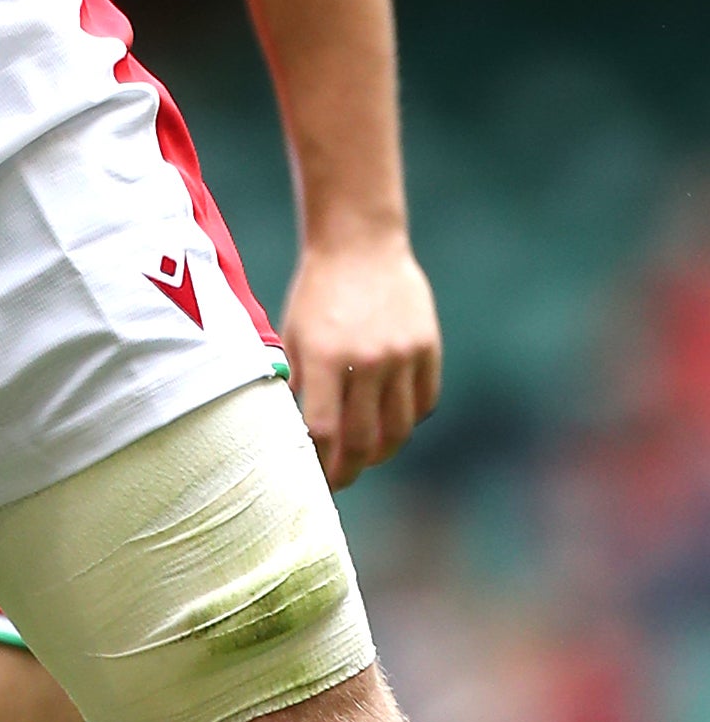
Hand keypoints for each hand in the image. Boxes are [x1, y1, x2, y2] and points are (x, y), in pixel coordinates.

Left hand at [281, 232, 442, 488]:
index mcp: (326, 355)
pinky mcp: (428, 348)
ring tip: (366, 456)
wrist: (359, 241)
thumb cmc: (318, 290)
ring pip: (400, 429)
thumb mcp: (293, 331)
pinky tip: (391, 422)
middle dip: (350, 469)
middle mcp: (368, 360)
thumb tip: (293, 431)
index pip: (323, 430)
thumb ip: (296, 380)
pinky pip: (424, 402)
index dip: (318, 462)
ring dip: (382, 452)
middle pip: (364, 439)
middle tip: (340, 479)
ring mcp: (403, 355)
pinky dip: (409, 419)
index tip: (312, 476)